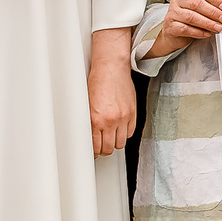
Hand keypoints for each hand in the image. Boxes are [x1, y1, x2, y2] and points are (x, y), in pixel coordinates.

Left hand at [89, 28, 136, 157]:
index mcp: (97, 119)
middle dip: (104, 150)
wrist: (111, 68)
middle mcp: (111, 120)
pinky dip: (125, 134)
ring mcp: (124, 117)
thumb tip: (92, 136)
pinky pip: (130, 132)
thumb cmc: (97, 82)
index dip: (95, 152)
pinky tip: (119, 130)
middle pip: (109, 148)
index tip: (94, 152)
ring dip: (115, 143)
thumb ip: (92, 121)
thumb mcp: (88, 104)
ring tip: (110, 139)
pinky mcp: (133, 113)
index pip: (96, 146)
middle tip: (101, 147)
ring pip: (121, 143)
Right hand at [146, 0, 221, 57]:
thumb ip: (208, 6)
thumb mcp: (196, 8)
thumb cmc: (187, 19)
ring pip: (191, 17)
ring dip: (207, 23)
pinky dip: (198, 32)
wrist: (172, 33)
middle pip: (196, 3)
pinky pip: (185, 29)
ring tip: (217, 27)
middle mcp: (178, 0)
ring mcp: (173, 13)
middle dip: (213, 12)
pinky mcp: (171, 26)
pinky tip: (206, 33)